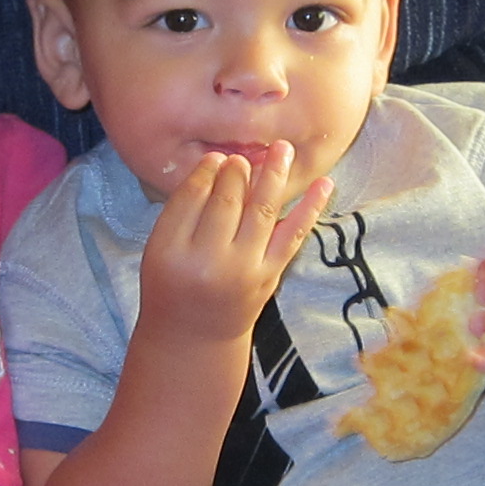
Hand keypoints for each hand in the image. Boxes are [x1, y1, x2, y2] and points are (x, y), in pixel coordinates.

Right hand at [136, 144, 331, 354]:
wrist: (195, 337)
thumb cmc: (172, 284)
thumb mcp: (159, 249)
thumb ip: (182, 209)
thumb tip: (219, 163)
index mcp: (171, 251)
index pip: (190, 198)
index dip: (206, 172)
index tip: (217, 157)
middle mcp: (208, 261)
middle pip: (226, 201)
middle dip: (237, 172)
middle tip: (243, 156)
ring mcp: (244, 269)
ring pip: (261, 210)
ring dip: (274, 175)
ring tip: (283, 148)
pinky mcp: (270, 275)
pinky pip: (292, 234)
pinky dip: (310, 208)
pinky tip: (325, 184)